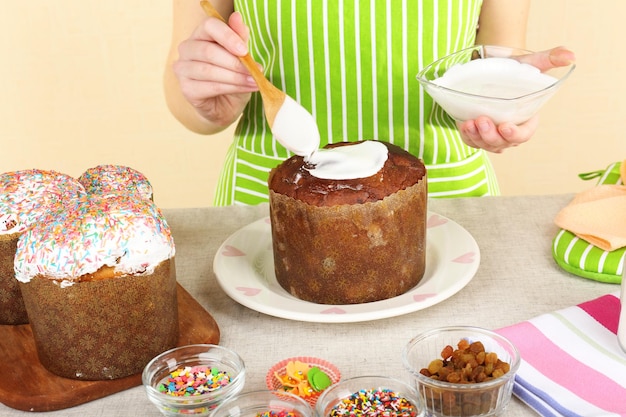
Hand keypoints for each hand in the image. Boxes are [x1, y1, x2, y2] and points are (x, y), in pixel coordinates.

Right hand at [173, 12, 258, 126]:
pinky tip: (246, 89)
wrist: (226, 106)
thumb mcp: (241, 56)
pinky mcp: (186, 89)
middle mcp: (187, 49)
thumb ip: (239, 37)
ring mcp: (183, 69)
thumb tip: (237, 17)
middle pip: (208, 50)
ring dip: (236, 77)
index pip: (209, 25)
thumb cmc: (233, 77)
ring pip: (209, 70)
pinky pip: (210, 87)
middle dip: (235, 62)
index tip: (245, 50)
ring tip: (254, 81)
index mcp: (200, 35)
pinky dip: (232, 88)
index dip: (228, 36)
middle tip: (256, 70)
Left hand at [457, 46, 574, 152]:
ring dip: (477, 137)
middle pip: (502, 143)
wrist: (489, 69)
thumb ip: (549, 59)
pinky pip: (471, 141)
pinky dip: (468, 136)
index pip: (524, 134)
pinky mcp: (476, 134)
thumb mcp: (530, 63)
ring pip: (485, 144)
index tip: (505, 127)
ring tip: (470, 123)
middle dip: (491, 136)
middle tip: (483, 120)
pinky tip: (464, 125)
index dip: (515, 134)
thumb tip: (570, 56)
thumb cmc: (513, 69)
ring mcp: (491, 135)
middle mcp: (509, 131)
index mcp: (526, 120)